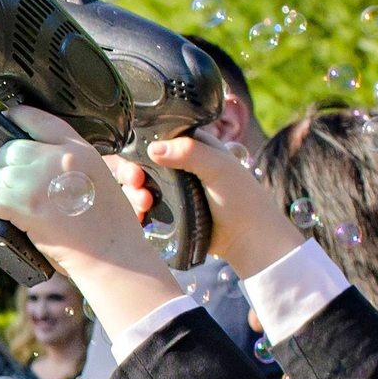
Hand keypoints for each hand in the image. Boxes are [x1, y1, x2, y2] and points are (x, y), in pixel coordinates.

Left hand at [0, 111, 168, 275]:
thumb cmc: (109, 226)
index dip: (18, 116)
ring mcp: (38, 179)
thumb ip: (69, 164)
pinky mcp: (24, 203)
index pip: (40, 119)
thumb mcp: (101, 178)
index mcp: (80, 149)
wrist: (112, 254)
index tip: (8, 118)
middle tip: (8, 186)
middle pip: (11, 149)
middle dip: (3, 167)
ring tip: (7, 208)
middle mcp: (58, 158)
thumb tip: (28, 165)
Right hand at [139, 130, 305, 275]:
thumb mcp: (219, 166)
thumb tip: (154, 149)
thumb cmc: (241, 197)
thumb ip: (190, 152)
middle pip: (138, 165)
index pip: (154, 140)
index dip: (139, 149)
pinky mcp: (166, 215)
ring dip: (132, 195)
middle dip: (130, 174)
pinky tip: (140, 218)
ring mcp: (170, 192)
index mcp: (189, 148)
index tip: (139, 164)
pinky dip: (134, 213)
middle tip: (138, 184)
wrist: (247, 238)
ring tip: (145, 205)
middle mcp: (176, 168)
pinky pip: (140, 211)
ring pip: (136, 189)